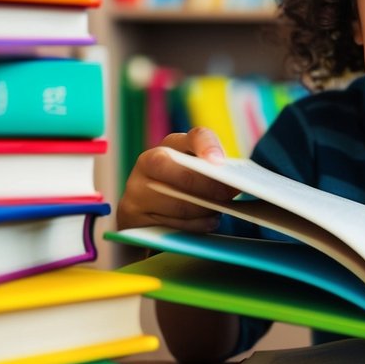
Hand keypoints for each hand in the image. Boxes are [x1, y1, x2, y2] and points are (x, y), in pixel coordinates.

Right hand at [116, 127, 238, 231]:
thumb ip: (214, 173)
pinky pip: (168, 223)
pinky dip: (192, 226)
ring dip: (202, 210)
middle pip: (180, 172)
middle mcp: (149, 161)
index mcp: (174, 145)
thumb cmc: (184, 189)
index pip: (195, 137)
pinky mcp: (131, 214)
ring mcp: (136, 188)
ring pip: (176, 202)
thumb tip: (233, 184)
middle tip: (227, 194)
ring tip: (218, 211)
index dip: (208, 147)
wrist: (149, 214)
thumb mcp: (198, 173)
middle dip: (206, 185)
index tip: (219, 162)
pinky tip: (205, 223)